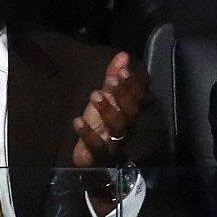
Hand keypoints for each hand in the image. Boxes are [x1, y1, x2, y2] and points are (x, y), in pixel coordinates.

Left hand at [72, 52, 148, 167]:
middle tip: (110, 81)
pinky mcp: (100, 157)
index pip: (138, 99)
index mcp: (130, 115)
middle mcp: (127, 130)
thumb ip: (113, 78)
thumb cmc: (100, 127)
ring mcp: (114, 145)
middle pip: (131, 113)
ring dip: (107, 110)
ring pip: (118, 128)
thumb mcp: (105, 100)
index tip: (123, 71)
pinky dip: (87, 134)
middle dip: (122, 95)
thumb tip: (123, 55)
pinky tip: (77, 121)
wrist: (91, 161)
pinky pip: (97, 147)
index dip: (132, 85)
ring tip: (95, 94)